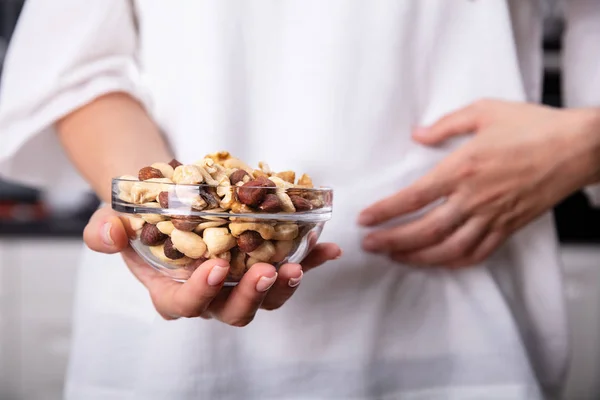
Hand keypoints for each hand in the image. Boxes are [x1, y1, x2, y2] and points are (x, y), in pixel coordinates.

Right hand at [84, 206, 340, 325]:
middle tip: (267, 272)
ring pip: (265, 296)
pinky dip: (309, 260)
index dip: (201, 293)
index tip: (217, 269)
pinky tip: (328, 248)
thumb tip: (112, 233)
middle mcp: (210, 294)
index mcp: (171, 291)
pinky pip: (288, 266)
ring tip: (300, 264)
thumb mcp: (113, 219)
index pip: (184, 304)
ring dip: (285, 283)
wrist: (168, 199)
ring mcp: (239, 281)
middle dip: (252, 296)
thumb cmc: (140, 216)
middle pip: (233, 310)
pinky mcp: (262, 262)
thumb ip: (105, 231)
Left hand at [359, 99, 599, 267]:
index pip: (415, 196)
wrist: (579, 146)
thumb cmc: (533, 126)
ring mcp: (493, 217)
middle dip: (393, 240)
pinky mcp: (510, 227)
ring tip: (395, 257)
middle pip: (425, 229)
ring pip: (449, 248)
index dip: (386, 210)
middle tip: (369, 245)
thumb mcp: (484, 111)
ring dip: (418, 257)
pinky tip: (437, 262)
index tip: (365, 218)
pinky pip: (478, 253)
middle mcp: (475, 198)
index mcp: (464, 168)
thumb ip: (445, 125)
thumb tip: (416, 135)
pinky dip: (454, 262)